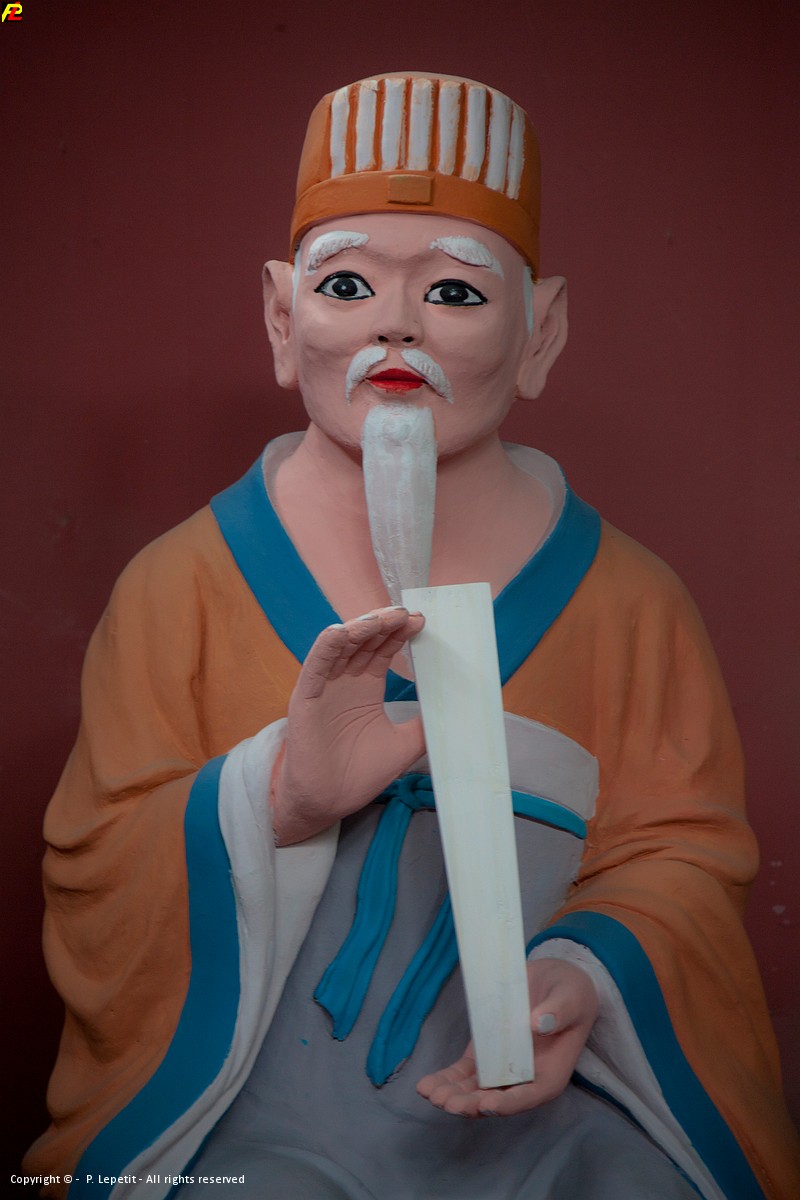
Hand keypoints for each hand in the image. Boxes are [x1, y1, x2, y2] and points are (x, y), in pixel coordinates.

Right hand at [271, 606, 424, 844]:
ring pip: (340, 647)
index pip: (383, 650)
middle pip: (363, 641)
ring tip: (382, 618)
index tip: (422, 621)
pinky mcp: (305, 699)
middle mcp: (344, 681)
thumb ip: (424, 725)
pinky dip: (326, 648)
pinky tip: (340, 633)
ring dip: (360, 629)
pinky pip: (314, 667)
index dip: (399, 633)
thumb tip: (456, 710)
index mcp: (366, 688)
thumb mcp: (403, 746)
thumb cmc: (358, 774)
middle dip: (384, 624)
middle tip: (407, 613)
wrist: (327, 803)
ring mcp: (324, 687)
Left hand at [417, 957, 597, 1116]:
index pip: (528, 1096)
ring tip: (431, 1093)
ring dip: (453, 1095)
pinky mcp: (484, 1055)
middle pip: (495, 1099)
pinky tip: (427, 1084)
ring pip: (475, 1090)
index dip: (507, 1103)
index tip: (486, 1104)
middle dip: (471, 1103)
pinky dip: (447, 1079)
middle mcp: (524, 1079)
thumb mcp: (570, 999)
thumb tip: (538, 1023)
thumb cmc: (570, 995)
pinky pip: (464, 1073)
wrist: (555, 983)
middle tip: (447, 1102)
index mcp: (549, 1076)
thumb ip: (557, 1012)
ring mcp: (501, 1069)